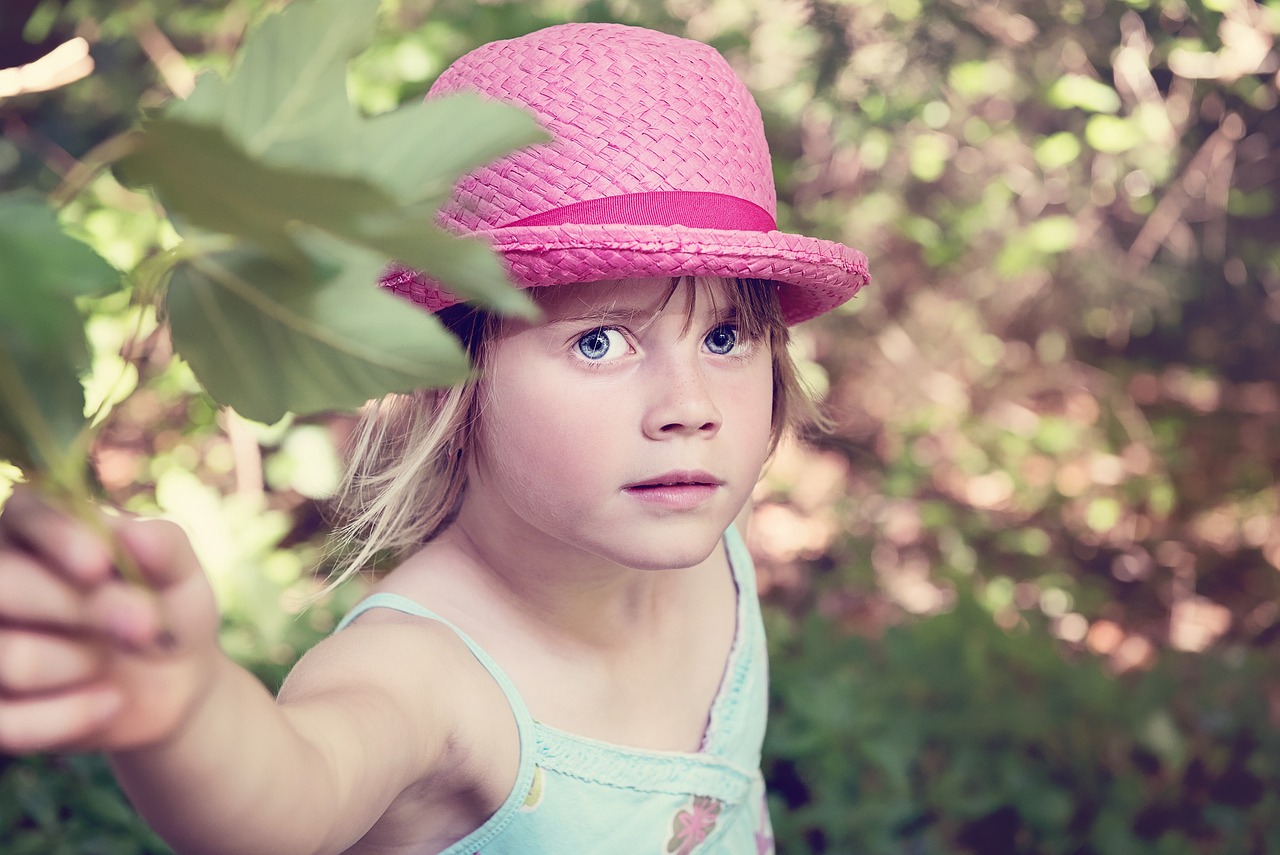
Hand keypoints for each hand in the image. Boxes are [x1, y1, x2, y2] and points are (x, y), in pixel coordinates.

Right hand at [0, 487, 220, 753]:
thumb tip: (133, 533)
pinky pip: (7, 722)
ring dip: (82, 663)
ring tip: (116, 657)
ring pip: (12, 657)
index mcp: (39, 526)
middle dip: (85, 609)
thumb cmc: (168, 608)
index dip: (56, 537)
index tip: (99, 565)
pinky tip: (111, 703)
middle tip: (145, 626)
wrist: (173, 681)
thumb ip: (164, 547)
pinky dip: (69, 716)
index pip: (26, 512)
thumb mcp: (182, 577)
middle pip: (6, 585)